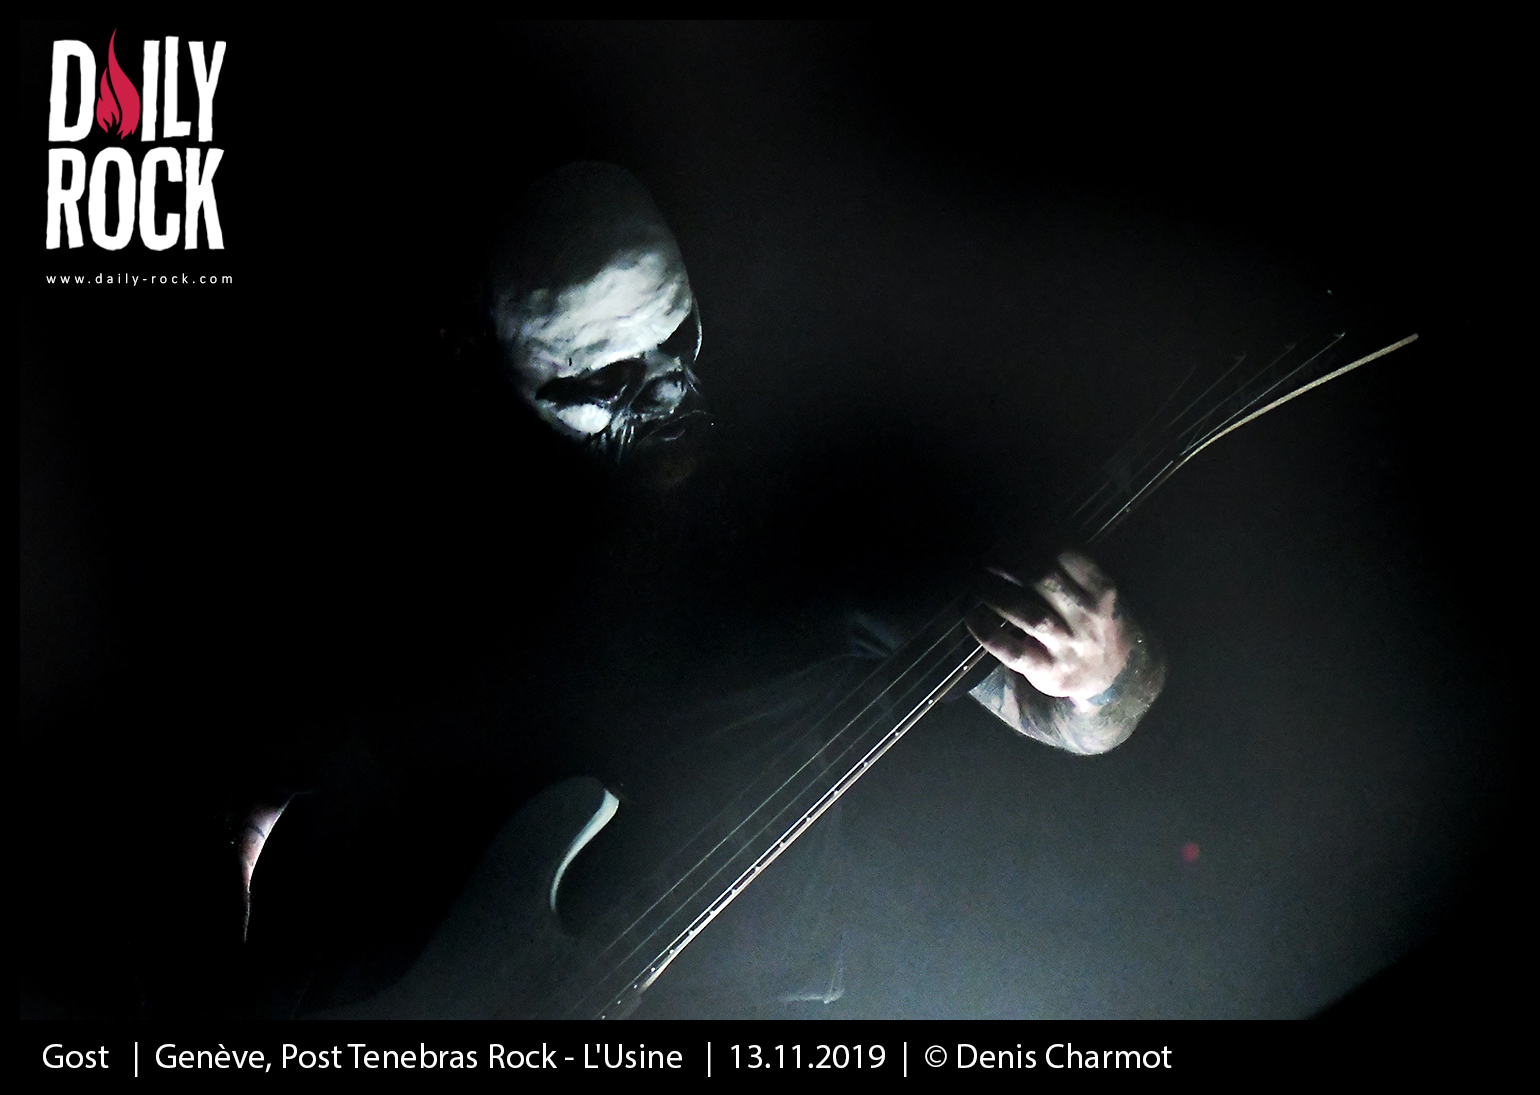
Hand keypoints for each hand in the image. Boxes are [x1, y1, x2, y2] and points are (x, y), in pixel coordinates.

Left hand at [964, 550, 1131, 712]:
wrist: (1115, 677)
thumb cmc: (1096, 624)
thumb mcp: (1097, 592)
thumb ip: (1070, 566)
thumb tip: (1024, 534)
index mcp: (1101, 590)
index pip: (1064, 553)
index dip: (1029, 540)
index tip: (1005, 538)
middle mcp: (1087, 617)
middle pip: (1043, 579)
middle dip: (1008, 562)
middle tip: (985, 557)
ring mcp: (1068, 646)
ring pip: (1028, 614)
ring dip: (995, 592)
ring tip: (975, 580)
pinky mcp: (1048, 672)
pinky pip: (1013, 651)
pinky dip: (988, 633)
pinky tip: (972, 617)